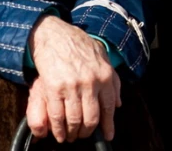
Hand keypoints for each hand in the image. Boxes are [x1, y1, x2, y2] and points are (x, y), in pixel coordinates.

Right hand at [27, 15, 121, 142]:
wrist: (54, 35)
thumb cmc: (78, 44)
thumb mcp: (102, 57)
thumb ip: (113, 80)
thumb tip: (118, 103)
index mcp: (105, 75)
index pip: (109, 106)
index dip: (108, 124)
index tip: (108, 135)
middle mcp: (91, 82)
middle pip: (92, 117)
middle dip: (88, 131)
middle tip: (83, 135)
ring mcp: (72, 86)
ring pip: (75, 119)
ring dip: (73, 132)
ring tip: (71, 136)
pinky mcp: (54, 88)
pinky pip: (57, 115)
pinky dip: (58, 128)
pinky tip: (59, 133)